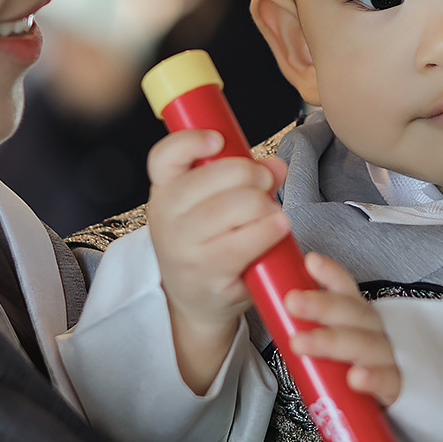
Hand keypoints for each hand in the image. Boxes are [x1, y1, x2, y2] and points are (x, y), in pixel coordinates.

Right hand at [146, 128, 289, 392]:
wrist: (195, 301)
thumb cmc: (206, 245)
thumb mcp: (211, 206)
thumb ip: (241, 178)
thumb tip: (276, 165)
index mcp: (164, 191)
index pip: (164, 157)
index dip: (190, 142)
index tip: (218, 140)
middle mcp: (166, 218)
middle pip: (211, 179)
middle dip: (249, 173)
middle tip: (265, 181)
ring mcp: (183, 248)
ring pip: (232, 208)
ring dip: (263, 203)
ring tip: (272, 210)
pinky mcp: (207, 274)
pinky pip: (244, 243)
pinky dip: (268, 230)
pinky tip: (278, 226)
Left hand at [288, 253, 401, 405]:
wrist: (375, 414)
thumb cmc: (344, 372)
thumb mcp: (324, 345)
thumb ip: (303, 326)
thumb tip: (267, 298)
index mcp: (355, 317)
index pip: (345, 290)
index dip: (331, 274)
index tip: (311, 261)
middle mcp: (373, 332)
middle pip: (353, 313)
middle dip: (323, 305)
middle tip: (293, 302)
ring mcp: (385, 358)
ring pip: (366, 344)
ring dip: (334, 341)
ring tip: (302, 343)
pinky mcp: (395, 388)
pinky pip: (388, 381)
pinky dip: (373, 378)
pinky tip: (355, 378)